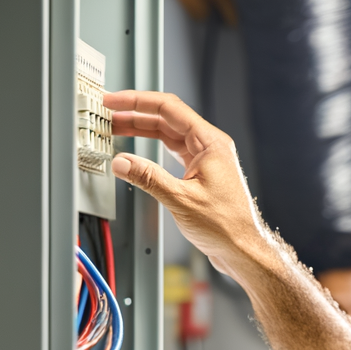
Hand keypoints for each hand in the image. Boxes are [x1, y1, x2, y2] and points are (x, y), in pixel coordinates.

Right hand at [102, 91, 274, 281]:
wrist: (242, 249)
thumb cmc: (226, 226)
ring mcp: (205, 159)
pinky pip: (171, 151)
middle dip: (135, 114)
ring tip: (115, 129)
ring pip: (167, 134)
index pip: (169, 108)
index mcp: (210, 143)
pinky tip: (135, 151)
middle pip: (166, 118)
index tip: (114, 100)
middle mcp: (210, 147)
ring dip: (141, 130)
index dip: (137, 101)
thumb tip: (122, 162)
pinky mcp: (200, 173)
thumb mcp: (181, 199)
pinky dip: (150, 148)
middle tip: (108, 114)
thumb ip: (148, 178)